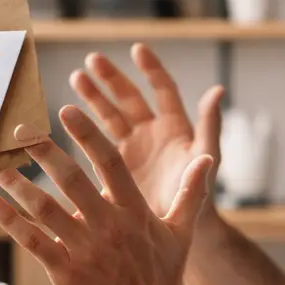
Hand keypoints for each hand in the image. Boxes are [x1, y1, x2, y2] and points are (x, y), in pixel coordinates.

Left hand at [0, 105, 215, 284]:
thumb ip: (190, 193)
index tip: (67, 111)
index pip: (109, 162)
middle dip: (43, 150)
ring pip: (44, 207)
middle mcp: (108, 225)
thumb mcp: (182, 234)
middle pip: (70, 178)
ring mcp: (85, 250)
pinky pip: (33, 241)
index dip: (88, 135)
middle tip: (20, 130)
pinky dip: (11, 221)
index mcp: (134, 211)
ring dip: (17, 183)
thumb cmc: (164, 280)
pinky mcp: (66, 273)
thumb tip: (206, 159)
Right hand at [70, 44, 223, 216]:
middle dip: (112, 78)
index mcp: (175, 128)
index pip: (163, 90)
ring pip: (110, 116)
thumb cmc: (200, 197)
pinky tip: (66, 118)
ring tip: (76, 78)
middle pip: (130, 98)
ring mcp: (132, 149)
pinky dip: (84, 130)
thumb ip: (209, 126)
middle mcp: (152, 134)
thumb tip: (217, 90)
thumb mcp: (206, 159)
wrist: (179, 234)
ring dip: (94, 97)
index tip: (136, 50)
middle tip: (92, 60)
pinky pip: (97, 143)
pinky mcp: (115, 167)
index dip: (151, 69)